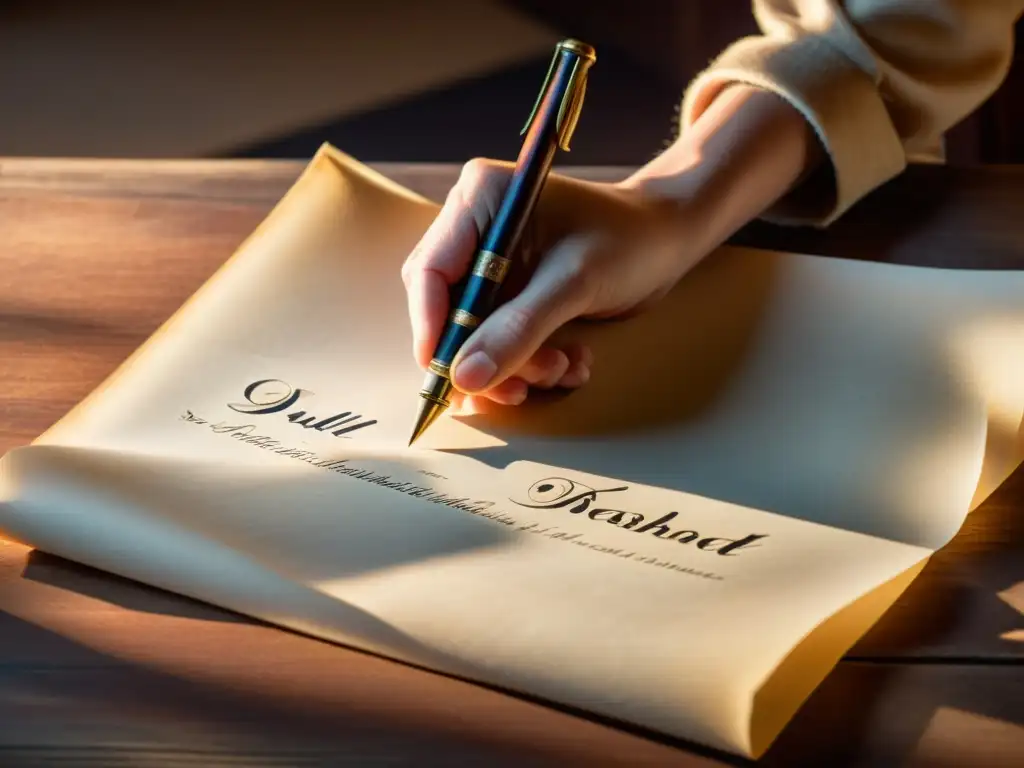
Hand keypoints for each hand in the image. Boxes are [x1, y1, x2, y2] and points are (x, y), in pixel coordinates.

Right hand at [401, 160, 710, 410]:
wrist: (670, 240)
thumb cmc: (629, 241)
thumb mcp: (574, 283)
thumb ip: (518, 329)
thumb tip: (464, 378)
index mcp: (481, 199)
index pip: (429, 271)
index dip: (433, 329)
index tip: (449, 376)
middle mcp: (477, 227)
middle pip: (447, 308)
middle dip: (483, 354)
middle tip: (518, 387)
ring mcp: (494, 261)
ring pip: (476, 333)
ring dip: (515, 365)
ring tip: (561, 368)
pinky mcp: (513, 289)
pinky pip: (502, 339)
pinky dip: (532, 361)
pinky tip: (572, 360)